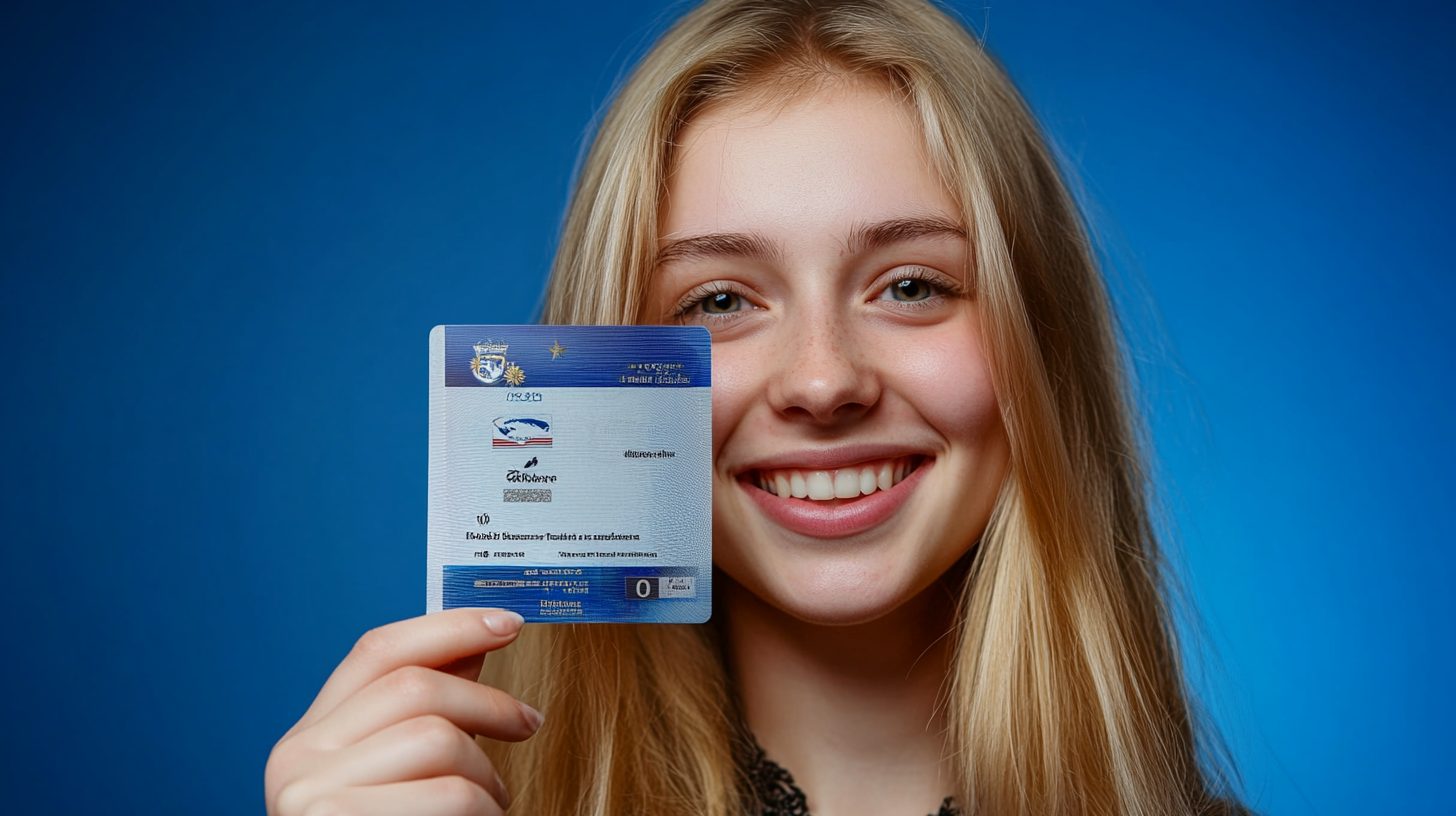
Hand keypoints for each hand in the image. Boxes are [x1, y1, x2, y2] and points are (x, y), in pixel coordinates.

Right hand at [264, 608, 540, 815]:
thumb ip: (420, 714)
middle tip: (529, 723)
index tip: (508, 621)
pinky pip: (453, 796)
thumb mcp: (392, 776)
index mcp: (304, 742)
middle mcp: (297, 764)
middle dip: (489, 701)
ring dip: (487, 774)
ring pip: (440, 739)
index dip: (448, 625)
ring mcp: (316, 802)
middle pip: (417, 688)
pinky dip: (485, 810)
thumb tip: (475, 644)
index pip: (376, 651)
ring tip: (489, 805)